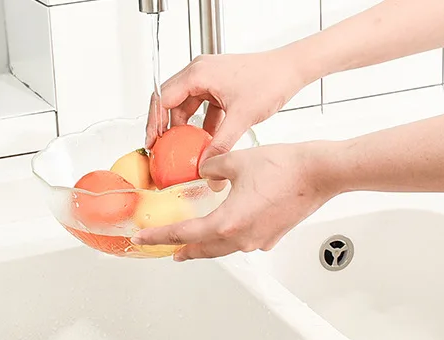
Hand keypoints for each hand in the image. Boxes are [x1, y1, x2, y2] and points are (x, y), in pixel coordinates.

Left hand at [131, 142, 340, 260]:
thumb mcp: (237, 161)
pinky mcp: (271, 237)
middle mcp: (240, 239)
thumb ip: (212, 167)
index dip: (159, 237)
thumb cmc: (287, 167)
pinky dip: (228, 239)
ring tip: (191, 246)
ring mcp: (257, 241)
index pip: (183, 234)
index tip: (143, 238)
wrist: (322, 173)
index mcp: (227, 223)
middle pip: (202, 249)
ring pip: (222, 250)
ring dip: (204, 248)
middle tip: (167, 249)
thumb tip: (204, 170)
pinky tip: (227, 229)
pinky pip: (242, 243)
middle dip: (182, 249)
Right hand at [145, 49, 309, 160]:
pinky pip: (200, 107)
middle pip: (169, 100)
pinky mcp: (217, 86)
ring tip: (182, 149)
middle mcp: (200, 72)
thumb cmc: (269, 80)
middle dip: (164, 126)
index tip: (153, 143)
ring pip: (184, 105)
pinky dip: (199, 124)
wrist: (290, 70)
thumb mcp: (241, 118)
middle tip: (161, 149)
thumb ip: (220, 143)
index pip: (163, 98)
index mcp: (199, 73)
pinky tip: (204, 142)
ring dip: (183, 127)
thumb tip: (204, 165)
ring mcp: (208, 78)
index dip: (154, 122)